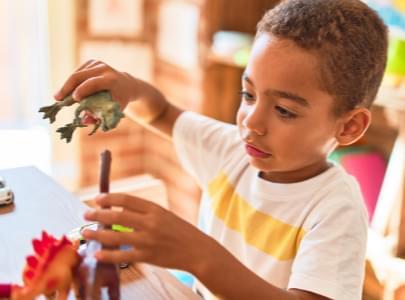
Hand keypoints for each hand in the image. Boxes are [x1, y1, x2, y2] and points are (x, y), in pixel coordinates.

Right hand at [54, 60, 140, 109]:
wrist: (128, 85)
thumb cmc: (119, 100)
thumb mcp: (114, 109)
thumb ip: (100, 116)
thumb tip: (84, 121)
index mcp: (111, 80)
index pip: (93, 83)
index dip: (81, 90)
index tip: (73, 100)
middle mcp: (104, 69)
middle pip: (79, 76)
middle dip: (66, 88)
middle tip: (57, 98)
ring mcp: (98, 63)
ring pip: (76, 74)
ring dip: (67, 86)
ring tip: (60, 97)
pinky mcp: (92, 62)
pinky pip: (78, 72)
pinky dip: (72, 82)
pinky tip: (69, 90)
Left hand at [82, 193, 217, 274]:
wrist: (197, 250)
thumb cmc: (180, 231)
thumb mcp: (164, 215)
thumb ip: (144, 212)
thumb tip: (119, 209)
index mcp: (155, 209)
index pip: (127, 200)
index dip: (109, 198)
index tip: (97, 199)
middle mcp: (150, 223)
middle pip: (117, 216)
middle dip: (98, 214)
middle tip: (86, 214)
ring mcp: (148, 240)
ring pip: (116, 236)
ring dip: (97, 234)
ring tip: (85, 232)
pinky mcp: (148, 257)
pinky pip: (123, 256)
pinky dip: (108, 255)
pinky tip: (97, 253)